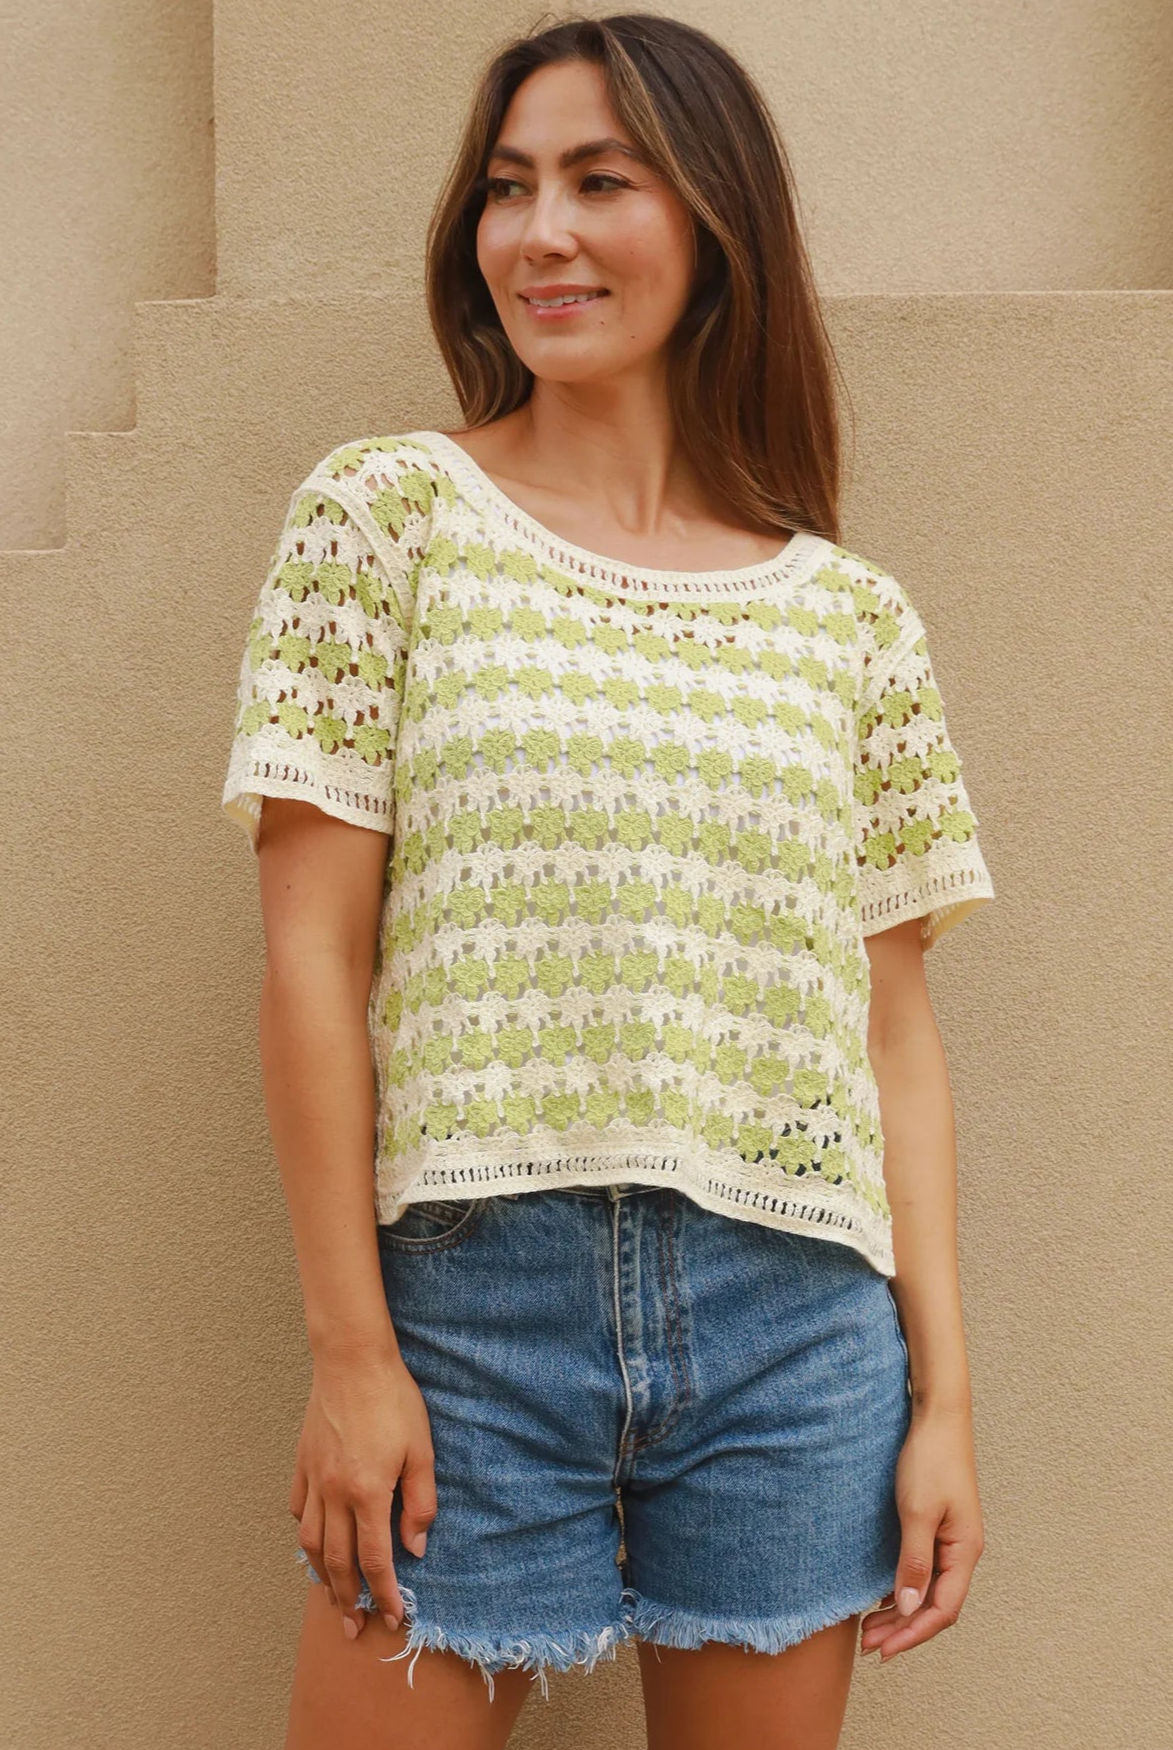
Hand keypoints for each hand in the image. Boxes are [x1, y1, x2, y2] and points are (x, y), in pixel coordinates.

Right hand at [289, 1347, 436, 1639]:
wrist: (352, 1360)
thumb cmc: (393, 1400)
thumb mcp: (421, 1450)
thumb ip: (419, 1502)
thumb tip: (414, 1548)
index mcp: (367, 1493)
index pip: (375, 1561)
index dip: (385, 1594)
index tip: (392, 1618)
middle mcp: (334, 1493)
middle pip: (338, 1562)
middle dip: (348, 1600)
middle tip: (354, 1627)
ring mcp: (314, 1479)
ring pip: (311, 1543)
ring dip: (322, 1575)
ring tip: (332, 1596)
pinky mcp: (302, 1463)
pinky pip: (299, 1509)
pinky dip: (306, 1533)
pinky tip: (315, 1543)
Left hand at [859, 1406, 984, 1662]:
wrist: (938, 1416)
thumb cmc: (930, 1459)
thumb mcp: (917, 1512)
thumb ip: (914, 1561)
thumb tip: (908, 1608)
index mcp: (964, 1551)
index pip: (942, 1609)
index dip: (912, 1634)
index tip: (883, 1650)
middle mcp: (962, 1550)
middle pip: (935, 1604)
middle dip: (903, 1628)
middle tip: (868, 1645)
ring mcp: (951, 1538)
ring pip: (928, 1589)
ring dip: (901, 1611)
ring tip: (869, 1628)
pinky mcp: (938, 1525)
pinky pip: (923, 1569)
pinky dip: (903, 1587)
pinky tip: (882, 1595)